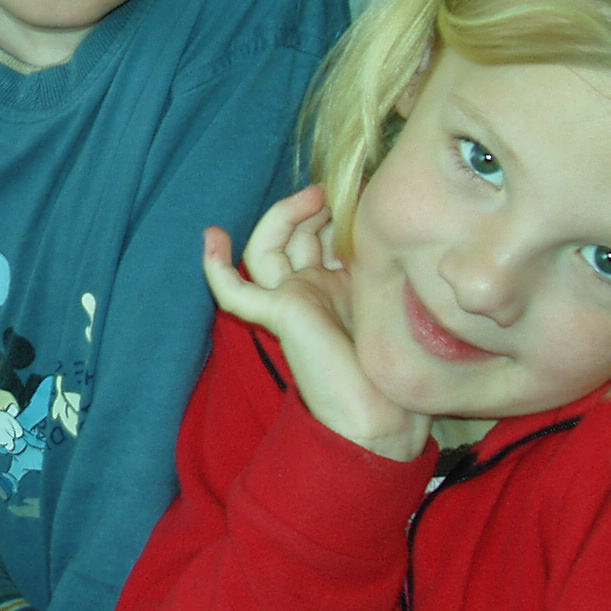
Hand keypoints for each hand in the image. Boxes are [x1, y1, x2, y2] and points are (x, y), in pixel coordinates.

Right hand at [202, 186, 427, 460]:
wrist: (381, 417)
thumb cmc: (399, 371)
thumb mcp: (396, 301)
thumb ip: (387, 270)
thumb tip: (394, 231)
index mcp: (337, 289)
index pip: (319, 239)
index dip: (332, 214)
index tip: (360, 193)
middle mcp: (311, 292)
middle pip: (292, 237)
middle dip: (309, 209)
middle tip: (330, 193)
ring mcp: (291, 302)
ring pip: (266, 251)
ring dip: (282, 218)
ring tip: (311, 198)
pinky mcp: (278, 314)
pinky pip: (234, 292)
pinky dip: (217, 268)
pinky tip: (212, 237)